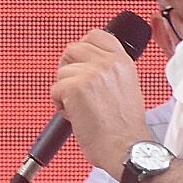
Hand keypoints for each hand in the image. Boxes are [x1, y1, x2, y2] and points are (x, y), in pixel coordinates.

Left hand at [51, 29, 150, 176]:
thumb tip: (87, 64)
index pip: (95, 35)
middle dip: (69, 68)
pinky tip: (74, 115)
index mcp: (122, 61)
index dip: (83, 47)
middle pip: (72, 49)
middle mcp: (108, 63)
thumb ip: (109, 72)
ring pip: (62, 71)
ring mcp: (91, 73)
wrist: (126, 147)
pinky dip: (59, 104)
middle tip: (76, 90)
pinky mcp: (75, 88)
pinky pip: (55, 89)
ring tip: (80, 108)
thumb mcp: (127, 87)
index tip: (80, 64)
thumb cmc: (124, 128)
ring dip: (64, 90)